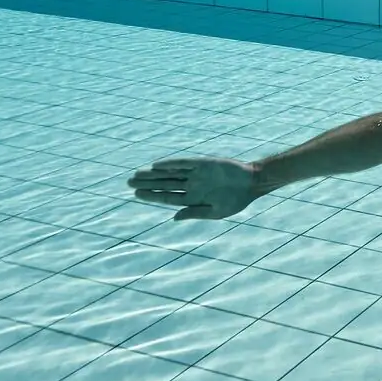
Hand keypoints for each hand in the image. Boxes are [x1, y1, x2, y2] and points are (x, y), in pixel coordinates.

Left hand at [128, 157, 260, 220]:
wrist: (252, 183)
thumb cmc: (236, 200)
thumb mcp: (216, 213)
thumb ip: (194, 213)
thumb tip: (174, 217)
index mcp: (193, 198)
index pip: (167, 197)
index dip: (151, 195)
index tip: (136, 194)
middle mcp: (191, 185)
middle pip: (164, 184)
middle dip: (147, 183)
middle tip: (129, 182)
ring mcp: (196, 173)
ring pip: (170, 173)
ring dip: (154, 174)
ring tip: (137, 174)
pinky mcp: (203, 163)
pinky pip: (184, 163)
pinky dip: (171, 164)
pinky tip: (157, 165)